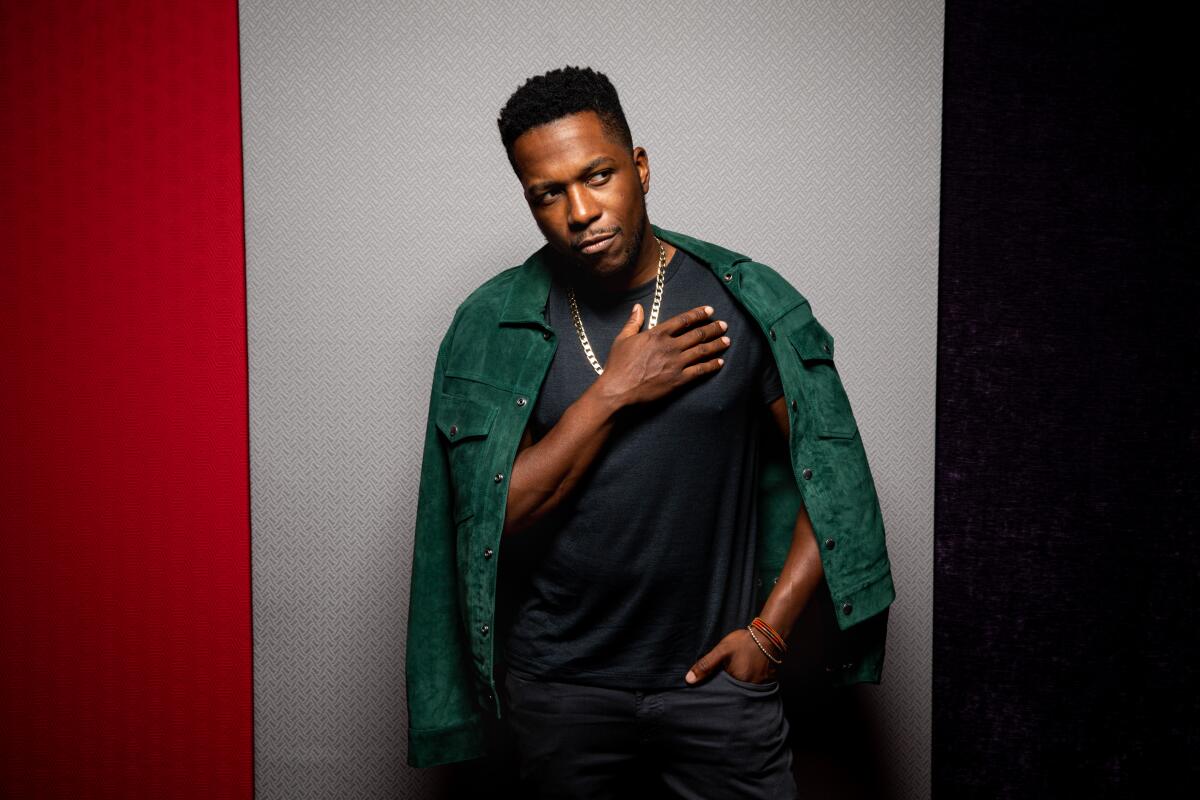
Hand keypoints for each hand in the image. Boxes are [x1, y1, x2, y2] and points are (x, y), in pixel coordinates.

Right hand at [593, 303, 730, 409]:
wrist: (619, 390)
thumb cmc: (618, 366)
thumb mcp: (622, 339)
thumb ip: (633, 322)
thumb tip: (637, 308)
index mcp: (657, 334)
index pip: (683, 320)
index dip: (698, 314)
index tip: (709, 310)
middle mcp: (670, 346)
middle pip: (697, 334)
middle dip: (713, 328)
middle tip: (724, 325)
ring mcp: (676, 363)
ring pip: (702, 351)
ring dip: (716, 345)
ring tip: (727, 341)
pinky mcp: (679, 380)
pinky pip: (700, 370)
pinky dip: (712, 365)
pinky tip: (720, 362)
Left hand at [684, 628, 777, 684]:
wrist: (766, 635)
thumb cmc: (743, 642)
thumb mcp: (721, 650)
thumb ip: (705, 665)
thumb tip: (689, 680)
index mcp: (737, 681)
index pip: (721, 692)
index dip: (714, 690)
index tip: (710, 687)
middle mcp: (749, 687)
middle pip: (732, 693)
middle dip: (725, 689)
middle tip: (722, 679)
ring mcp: (758, 685)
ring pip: (742, 690)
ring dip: (736, 686)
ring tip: (732, 676)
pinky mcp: (764, 682)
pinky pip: (752, 687)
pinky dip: (746, 683)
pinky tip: (743, 674)